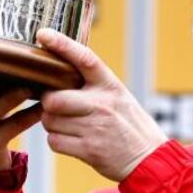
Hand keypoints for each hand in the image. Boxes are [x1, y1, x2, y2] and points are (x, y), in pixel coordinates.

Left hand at [37, 30, 166, 180]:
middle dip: (49, 104)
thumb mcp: (118, 96)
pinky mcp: (88, 149)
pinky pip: (54, 141)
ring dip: (54, 124)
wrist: (149, 158)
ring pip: (50, 121)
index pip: (85, 59)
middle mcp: (102, 104)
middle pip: (54, 99)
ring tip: (72, 126)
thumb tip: (56, 75)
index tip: (43, 34)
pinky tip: (74, 140)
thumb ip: (93, 86)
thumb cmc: (129, 125)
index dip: (62, 44)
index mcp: (110, 85)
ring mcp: (95, 127)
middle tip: (57, 107)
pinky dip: (58, 141)